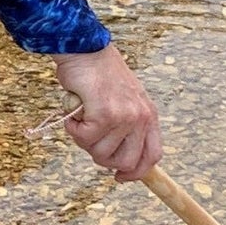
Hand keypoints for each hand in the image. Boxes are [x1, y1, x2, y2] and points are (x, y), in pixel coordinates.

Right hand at [54, 43, 162, 181]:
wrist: (85, 49)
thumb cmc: (98, 74)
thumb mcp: (124, 100)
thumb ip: (126, 125)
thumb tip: (115, 156)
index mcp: (149, 115)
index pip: (152, 156)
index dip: (136, 172)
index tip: (119, 176)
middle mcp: (141, 117)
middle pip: (126, 162)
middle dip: (103, 158)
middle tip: (90, 139)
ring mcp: (124, 117)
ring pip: (101, 153)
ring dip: (84, 140)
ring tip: (81, 119)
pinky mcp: (104, 114)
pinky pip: (84, 138)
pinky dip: (72, 129)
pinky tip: (73, 114)